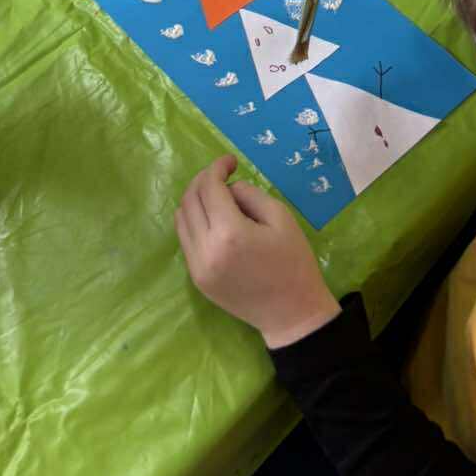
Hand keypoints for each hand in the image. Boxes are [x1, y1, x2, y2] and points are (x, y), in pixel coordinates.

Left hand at [175, 156, 339, 346]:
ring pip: (181, 218)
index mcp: (229, 233)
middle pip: (191, 199)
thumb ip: (250, 194)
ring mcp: (197, 267)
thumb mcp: (281, 218)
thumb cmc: (293, 264)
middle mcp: (205, 249)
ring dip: (195, 199)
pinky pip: (185, 239)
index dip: (218, 167)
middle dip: (204, 179)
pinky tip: (212, 219)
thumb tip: (228, 188)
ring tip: (217, 195)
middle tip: (223, 175)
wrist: (291, 314)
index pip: (210, 187)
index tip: (231, 161)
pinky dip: (193, 221)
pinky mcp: (197, 279)